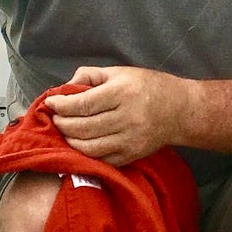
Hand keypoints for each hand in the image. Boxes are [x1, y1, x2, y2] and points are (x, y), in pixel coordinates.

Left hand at [43, 65, 185, 165]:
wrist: (180, 111)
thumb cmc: (148, 86)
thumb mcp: (120, 72)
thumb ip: (90, 75)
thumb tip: (65, 87)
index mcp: (122, 92)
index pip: (83, 103)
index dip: (62, 105)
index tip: (51, 103)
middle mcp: (126, 117)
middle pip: (83, 127)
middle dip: (62, 123)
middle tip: (56, 118)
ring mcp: (129, 140)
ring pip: (88, 147)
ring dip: (70, 140)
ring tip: (66, 130)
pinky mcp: (131, 156)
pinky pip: (100, 159)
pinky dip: (85, 153)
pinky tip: (80, 143)